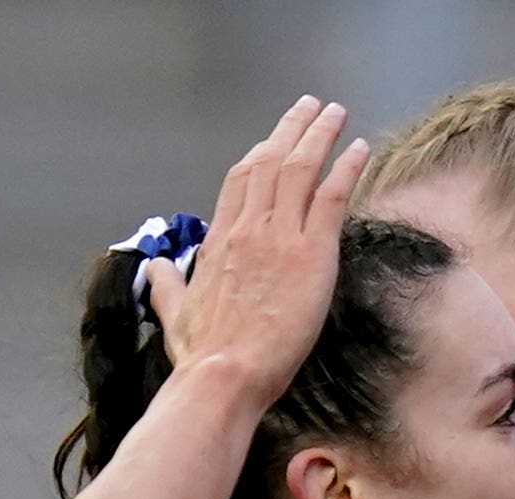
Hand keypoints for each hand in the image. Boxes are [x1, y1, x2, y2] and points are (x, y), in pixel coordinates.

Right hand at [143, 97, 365, 391]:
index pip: (240, 181)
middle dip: (291, 130)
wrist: (224, 375)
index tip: (274, 140)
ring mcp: (279, 237)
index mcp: (218, 240)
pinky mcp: (311, 253)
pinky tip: (359, 150)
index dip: (260, 154)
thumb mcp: (173, 315)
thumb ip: (166, 287)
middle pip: (271, 162)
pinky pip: (330, 198)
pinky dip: (346, 170)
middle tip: (309, 107)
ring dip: (320, 135)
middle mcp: (248, 228)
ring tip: (335, 114)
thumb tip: (154, 271)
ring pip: (300, 169)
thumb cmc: (201, 355)